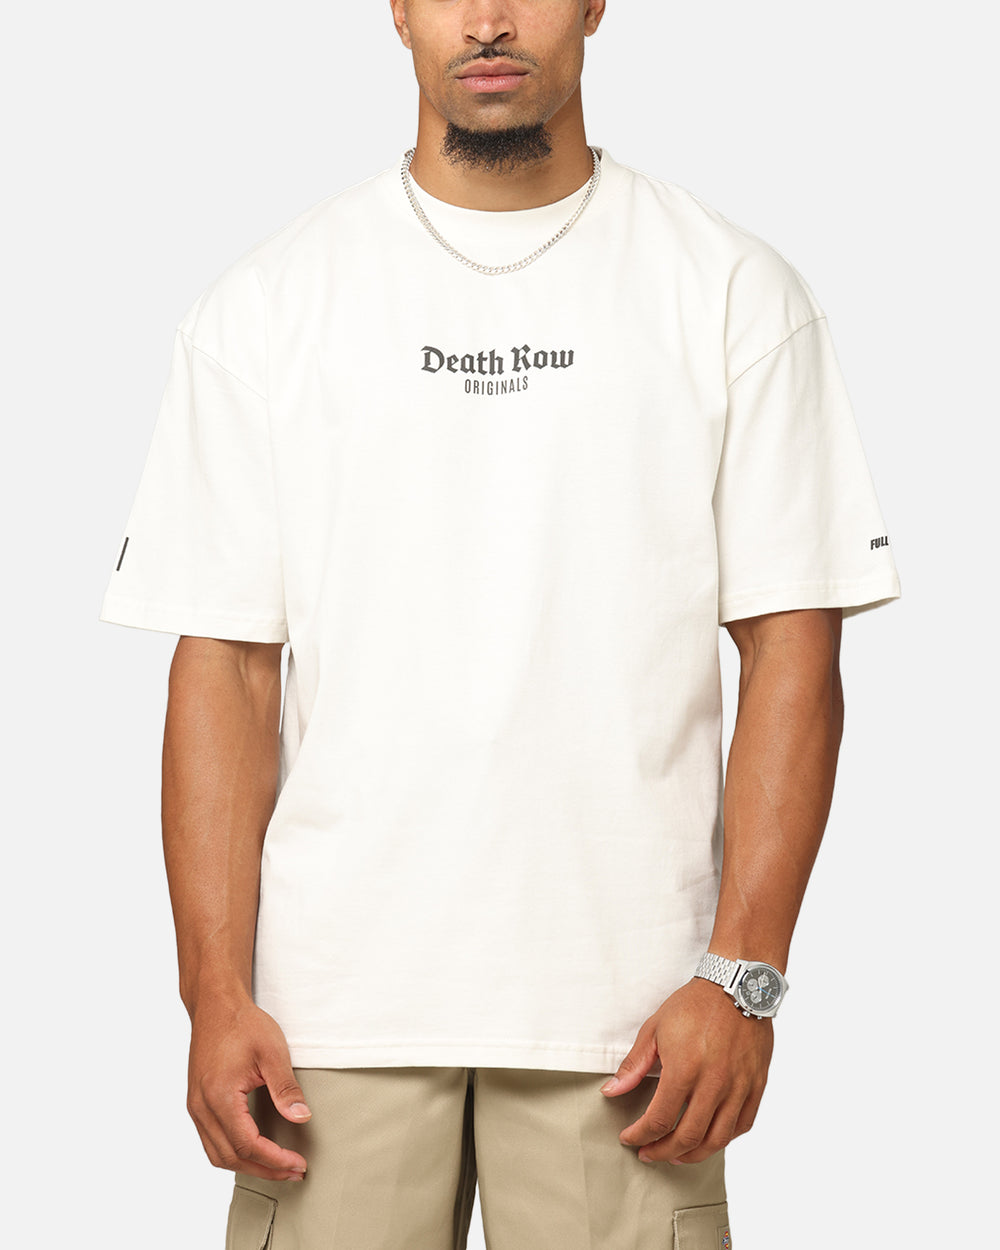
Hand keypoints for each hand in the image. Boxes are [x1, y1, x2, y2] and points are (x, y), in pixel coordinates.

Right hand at [186, 994, 311, 1181]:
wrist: (215, 1006)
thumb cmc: (243, 1024)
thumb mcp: (272, 1052)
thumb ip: (286, 1089)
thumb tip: (302, 1119)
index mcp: (219, 1096)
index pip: (247, 1144)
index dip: (274, 1159)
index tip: (298, 1164)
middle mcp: (201, 1107)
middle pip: (230, 1156)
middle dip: (264, 1169)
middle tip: (293, 1171)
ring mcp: (195, 1107)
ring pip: (217, 1154)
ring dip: (247, 1165)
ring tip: (277, 1166)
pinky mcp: (196, 1103)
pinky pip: (211, 1140)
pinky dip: (233, 1152)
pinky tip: (254, 1149)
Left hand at [603, 978, 772, 1163]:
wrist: (737, 985)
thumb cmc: (694, 1004)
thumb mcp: (655, 1028)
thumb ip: (634, 1064)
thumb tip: (611, 1091)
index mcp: (685, 1069)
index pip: (659, 1119)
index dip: (640, 1136)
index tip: (629, 1138)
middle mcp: (714, 1083)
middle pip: (688, 1138)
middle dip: (663, 1152)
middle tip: (649, 1153)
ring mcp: (739, 1086)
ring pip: (718, 1139)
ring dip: (694, 1154)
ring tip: (677, 1155)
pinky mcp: (757, 1084)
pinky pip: (743, 1124)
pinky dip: (724, 1138)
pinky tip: (709, 1137)